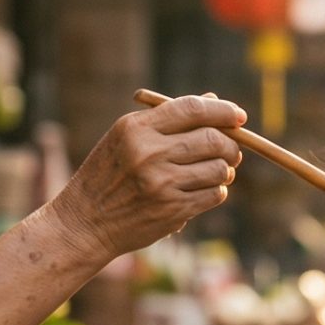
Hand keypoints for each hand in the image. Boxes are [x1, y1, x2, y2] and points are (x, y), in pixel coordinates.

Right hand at [48, 94, 246, 259]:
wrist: (84, 223)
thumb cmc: (108, 176)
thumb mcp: (127, 139)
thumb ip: (168, 120)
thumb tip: (214, 101)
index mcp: (136, 128)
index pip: (192, 109)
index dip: (223, 110)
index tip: (239, 116)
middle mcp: (149, 153)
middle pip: (213, 139)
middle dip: (230, 145)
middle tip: (230, 151)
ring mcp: (161, 183)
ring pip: (219, 169)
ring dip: (224, 171)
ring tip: (214, 172)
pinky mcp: (172, 210)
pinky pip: (214, 195)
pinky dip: (216, 192)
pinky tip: (202, 191)